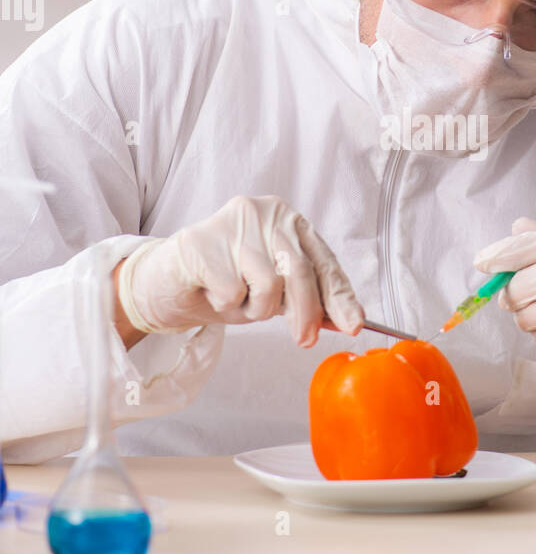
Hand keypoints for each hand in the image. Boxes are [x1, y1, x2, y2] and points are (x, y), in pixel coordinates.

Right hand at [115, 195, 363, 346]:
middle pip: (300, 272)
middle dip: (305, 313)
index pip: (323, 260)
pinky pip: (232, 292)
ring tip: (234, 299)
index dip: (339, 295)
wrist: (163, 284)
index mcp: (286, 220)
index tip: (353, 323)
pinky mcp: (201, 242)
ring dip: (254, 308)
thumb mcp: (273, 292)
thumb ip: (306, 297)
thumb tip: (345, 318)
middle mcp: (262, 214)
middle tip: (303, 340)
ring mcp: (231, 224)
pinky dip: (224, 305)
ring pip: (268, 285)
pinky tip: (211, 292)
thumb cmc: (223, 283)